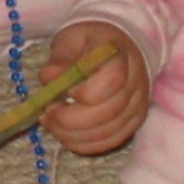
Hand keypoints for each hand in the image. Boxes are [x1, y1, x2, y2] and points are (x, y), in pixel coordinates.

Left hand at [38, 22, 148, 155]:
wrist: (118, 48)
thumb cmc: (90, 41)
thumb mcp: (71, 38)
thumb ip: (60, 58)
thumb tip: (48, 77)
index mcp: (122, 56)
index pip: (112, 80)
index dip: (84, 91)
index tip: (63, 90)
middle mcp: (136, 84)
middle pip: (109, 112)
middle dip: (71, 119)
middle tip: (46, 113)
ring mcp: (137, 106)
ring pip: (108, 132)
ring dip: (74, 134)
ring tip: (50, 123)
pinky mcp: (132, 123)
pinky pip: (110, 142)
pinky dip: (85, 144)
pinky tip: (64, 136)